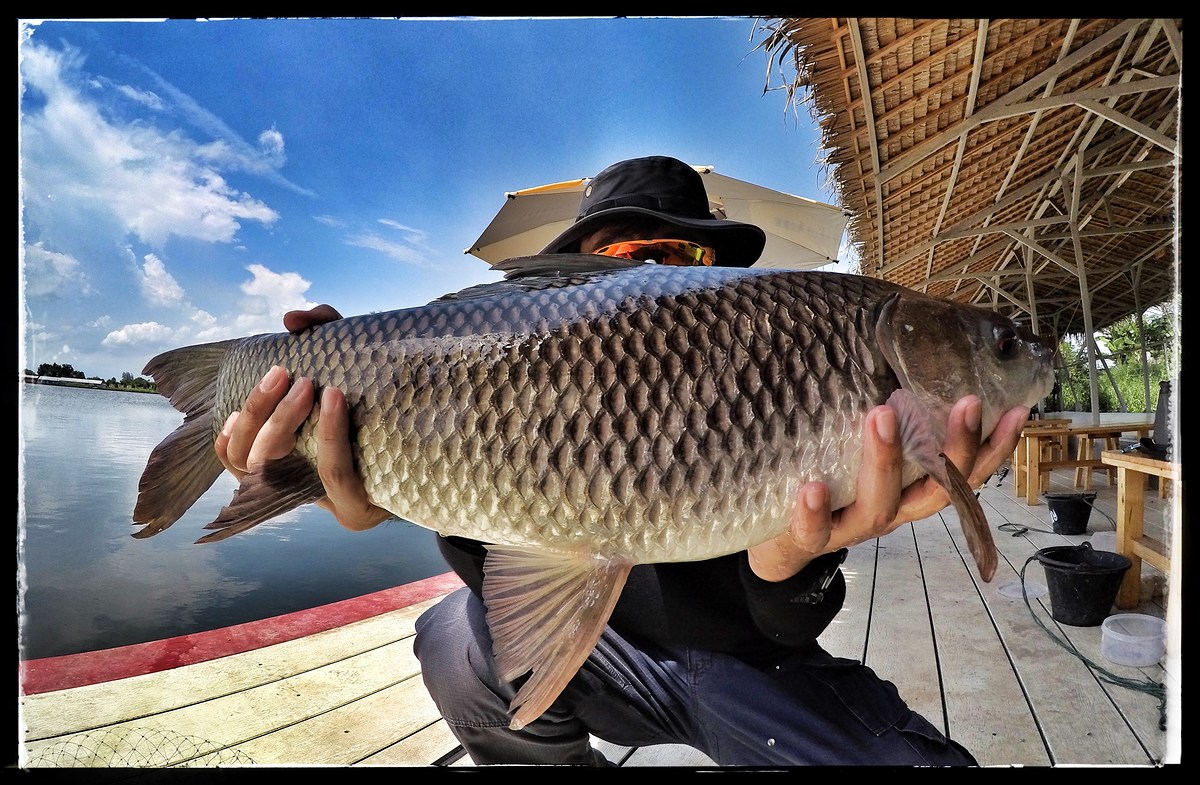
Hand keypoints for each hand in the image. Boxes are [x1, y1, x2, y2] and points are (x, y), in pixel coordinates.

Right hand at [214, 305, 391, 531]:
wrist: (436, 449)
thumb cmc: (381, 408)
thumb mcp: (351, 367)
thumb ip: (324, 331)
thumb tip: (291, 319)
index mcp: (279, 465)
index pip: (233, 454)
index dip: (229, 429)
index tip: (251, 389)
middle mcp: (292, 492)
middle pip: (248, 458)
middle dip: (259, 411)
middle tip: (286, 373)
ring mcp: (321, 505)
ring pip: (275, 470)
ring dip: (282, 421)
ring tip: (308, 385)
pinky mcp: (355, 510)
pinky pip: (334, 474)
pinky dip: (330, 436)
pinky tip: (334, 402)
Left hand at [747, 396, 1027, 581]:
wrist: (780, 546)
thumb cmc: (831, 481)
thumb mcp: (861, 449)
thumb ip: (887, 417)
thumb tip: (901, 346)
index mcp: (910, 489)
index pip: (963, 471)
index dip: (992, 447)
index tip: (1019, 410)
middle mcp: (891, 511)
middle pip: (935, 489)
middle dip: (955, 448)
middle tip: (968, 401)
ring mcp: (850, 527)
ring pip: (879, 505)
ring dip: (884, 460)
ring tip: (881, 413)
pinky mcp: (807, 539)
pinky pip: (813, 532)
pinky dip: (814, 512)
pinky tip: (813, 488)